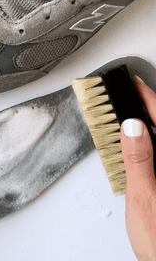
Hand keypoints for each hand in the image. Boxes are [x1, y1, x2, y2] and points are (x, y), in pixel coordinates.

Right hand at [120, 77, 155, 260]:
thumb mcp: (146, 197)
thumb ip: (139, 159)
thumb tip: (132, 126)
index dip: (147, 99)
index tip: (133, 84)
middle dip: (144, 110)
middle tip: (127, 96)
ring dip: (143, 127)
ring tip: (127, 116)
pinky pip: (154, 155)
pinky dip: (143, 144)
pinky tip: (134, 143)